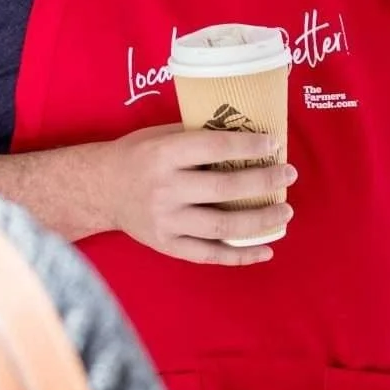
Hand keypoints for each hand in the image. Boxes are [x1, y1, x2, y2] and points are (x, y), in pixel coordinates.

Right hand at [94, 124, 296, 265]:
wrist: (100, 189)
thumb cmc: (137, 155)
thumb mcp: (160, 135)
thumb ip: (197, 136)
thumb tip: (246, 135)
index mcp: (164, 154)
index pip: (215, 148)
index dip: (248, 146)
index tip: (274, 144)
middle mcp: (166, 188)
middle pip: (225, 188)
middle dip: (264, 181)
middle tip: (289, 175)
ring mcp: (167, 221)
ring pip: (223, 224)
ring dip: (260, 219)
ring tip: (285, 211)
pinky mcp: (168, 244)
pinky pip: (210, 254)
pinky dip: (240, 255)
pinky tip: (266, 249)